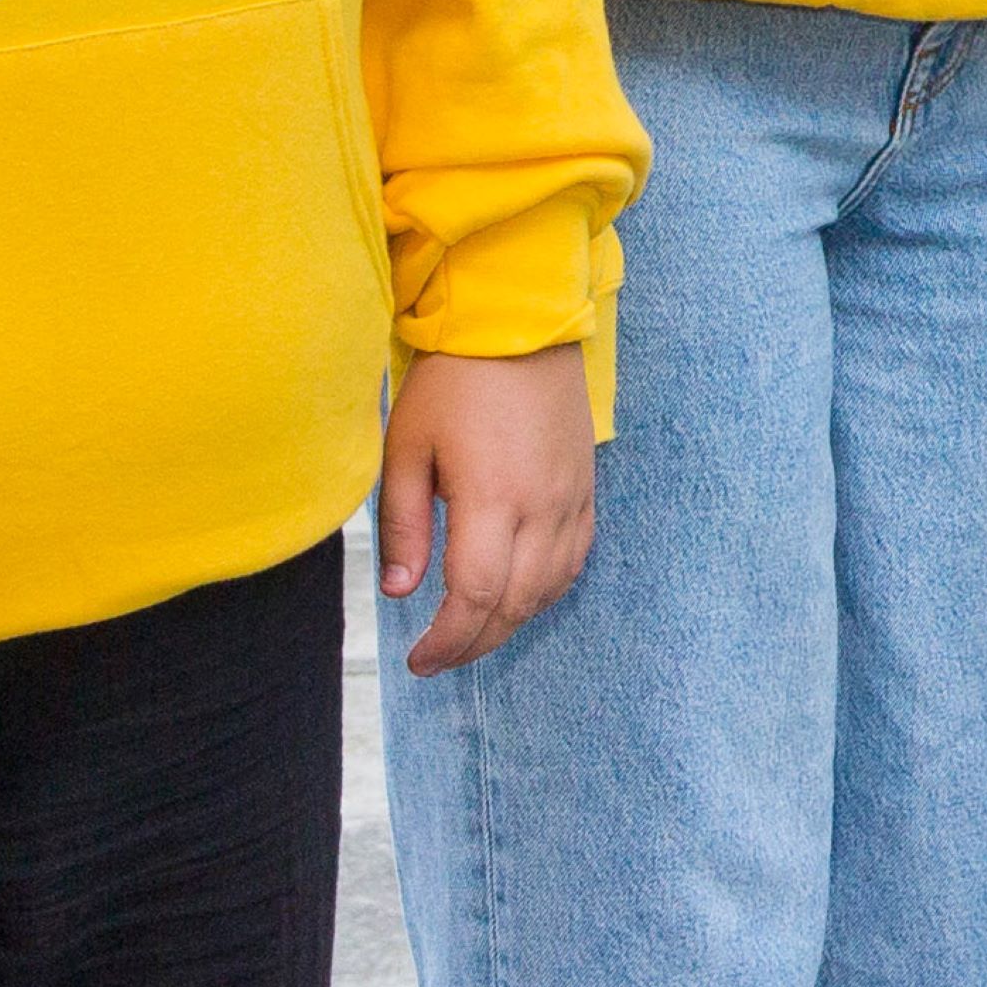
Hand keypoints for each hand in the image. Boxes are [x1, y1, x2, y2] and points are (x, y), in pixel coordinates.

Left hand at [377, 340, 597, 674]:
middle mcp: (541, 507)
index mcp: (491, 498)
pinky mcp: (586, 488)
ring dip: (510, 622)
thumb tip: (400, 591)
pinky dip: (546, 591)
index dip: (447, 641)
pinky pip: (576, 559)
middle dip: (474, 643)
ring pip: (550, 589)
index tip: (418, 660)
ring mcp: (571, 499)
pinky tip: (518, 596)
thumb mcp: (407, 448)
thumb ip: (404, 525)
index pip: (474, 596)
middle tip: (437, 658)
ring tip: (471, 632)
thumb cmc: (454, 381)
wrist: (521, 326)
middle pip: (515, 604)